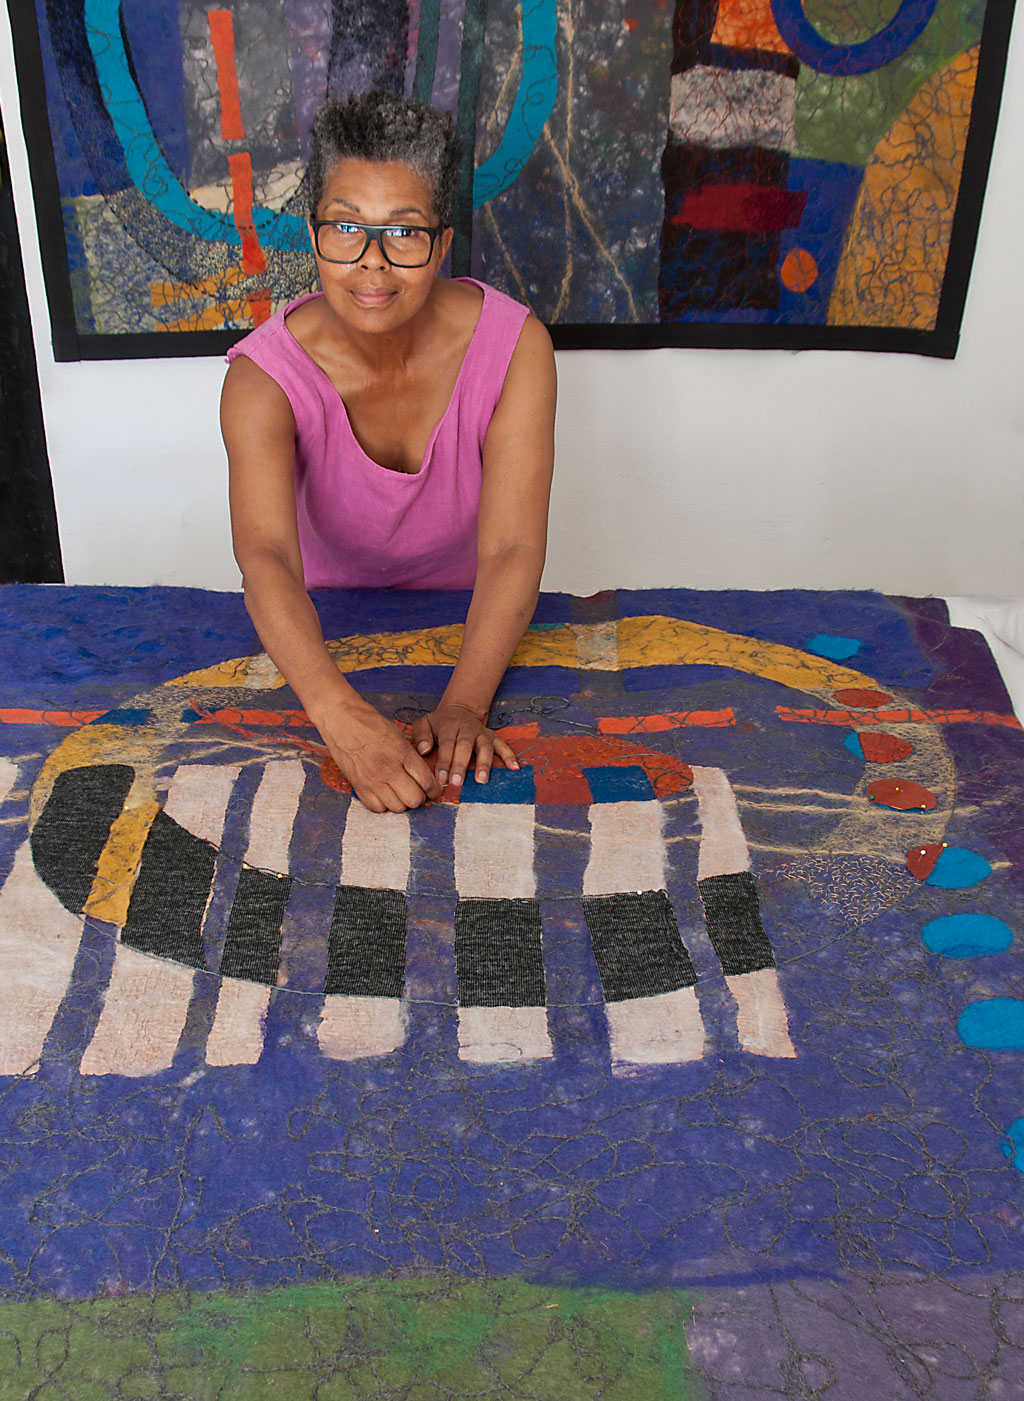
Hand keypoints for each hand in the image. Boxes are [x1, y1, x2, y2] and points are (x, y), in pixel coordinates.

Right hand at [320, 698, 441, 812]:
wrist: (341, 720)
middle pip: (414, 799)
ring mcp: (371, 780)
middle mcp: (388, 769)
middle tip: (418, 791)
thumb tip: (425, 777)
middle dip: (420, 797)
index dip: (435, 790)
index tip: (435, 791)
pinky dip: (384, 805)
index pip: (426, 781)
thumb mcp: (398, 736)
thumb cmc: (371, 724)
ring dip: (402, 802)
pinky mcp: (358, 786)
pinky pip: (377, 808)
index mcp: (401, 753)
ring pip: (397, 807)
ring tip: (400, 792)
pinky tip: (385, 794)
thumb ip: (411, 757)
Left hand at [410, 701, 520, 787]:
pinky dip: (509, 756)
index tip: (441, 779)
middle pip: (465, 746)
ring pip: (485, 747)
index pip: (447, 744)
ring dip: (484, 763)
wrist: (460, 709)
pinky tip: (514, 768)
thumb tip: (424, 750)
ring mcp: (481, 733)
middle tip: (457, 782)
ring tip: (482, 780)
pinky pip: (503, 745)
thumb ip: (421, 735)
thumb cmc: (440, 722)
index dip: (444, 762)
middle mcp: (467, 729)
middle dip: (461, 765)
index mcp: (449, 726)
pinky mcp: (492, 736)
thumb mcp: (425, 722)